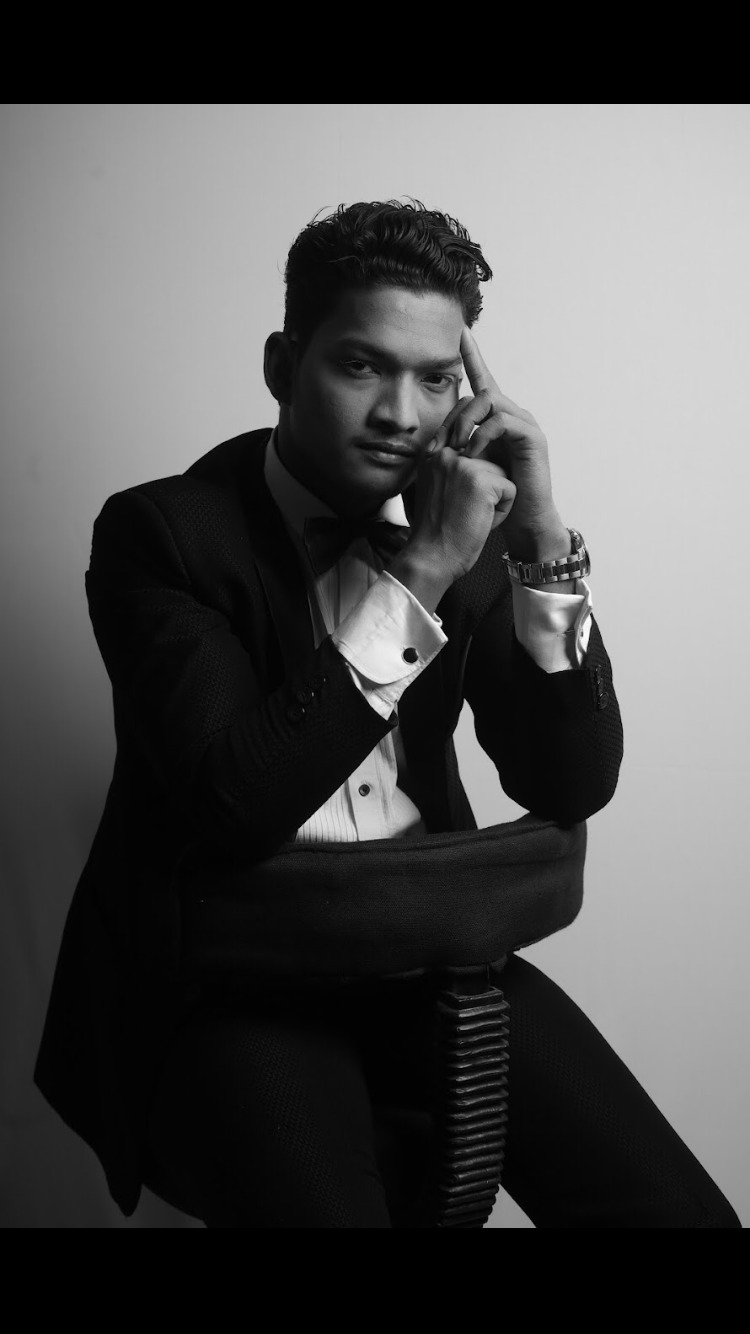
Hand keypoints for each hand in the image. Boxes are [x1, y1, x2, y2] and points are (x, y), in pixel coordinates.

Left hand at [430, 327, 568, 561]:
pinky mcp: (532, 438)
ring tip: (457, 450)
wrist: (520, 520)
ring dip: (466, 423)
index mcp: (497, 418)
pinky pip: (502, 421)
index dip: (472, 356)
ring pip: (490, 401)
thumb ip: (455, 448)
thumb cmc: (492, 497)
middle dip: (455, 415)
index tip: (460, 332)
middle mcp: (513, 415)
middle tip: (442, 444)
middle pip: (480, 392)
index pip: (483, 379)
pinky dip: (483, 436)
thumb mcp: (467, 467)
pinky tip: (473, 455)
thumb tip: (430, 442)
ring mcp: (525, 424)